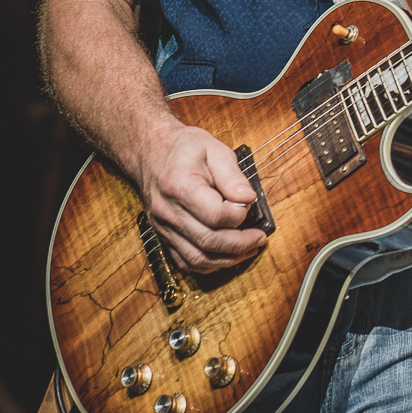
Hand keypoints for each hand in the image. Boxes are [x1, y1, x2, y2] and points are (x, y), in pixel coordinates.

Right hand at [136, 124, 266, 272]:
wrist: (151, 151)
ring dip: (227, 259)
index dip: (239, 215)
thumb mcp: (214, 149)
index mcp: (180, 186)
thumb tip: (248, 199)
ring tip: (249, 249)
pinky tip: (227, 256)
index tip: (250, 203)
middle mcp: (167, 211)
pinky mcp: (163, 235)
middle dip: (240, 244)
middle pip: (207, 241)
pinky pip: (185, 261)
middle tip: (260, 237)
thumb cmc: (184, 148)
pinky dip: (208, 264)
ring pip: (196, 258)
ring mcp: (163, 226)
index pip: (215, 215)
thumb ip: (233, 176)